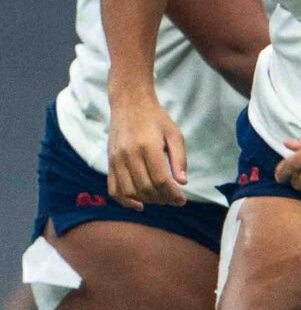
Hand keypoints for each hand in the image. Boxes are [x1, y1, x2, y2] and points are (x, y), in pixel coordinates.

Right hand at [105, 91, 187, 207]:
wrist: (129, 104)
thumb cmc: (156, 119)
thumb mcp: (175, 134)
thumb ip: (179, 158)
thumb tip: (182, 183)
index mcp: (147, 146)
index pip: (160, 179)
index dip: (172, 194)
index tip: (181, 200)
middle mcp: (128, 154)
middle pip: (145, 187)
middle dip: (162, 198)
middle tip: (174, 200)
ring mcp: (116, 159)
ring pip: (129, 191)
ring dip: (147, 200)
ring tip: (160, 199)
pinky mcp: (109, 162)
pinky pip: (113, 188)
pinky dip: (125, 201)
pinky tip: (139, 205)